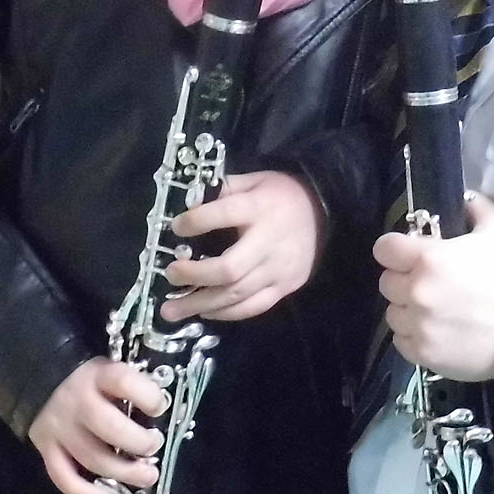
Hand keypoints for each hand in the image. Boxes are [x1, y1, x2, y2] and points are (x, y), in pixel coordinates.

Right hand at [26, 357, 169, 493]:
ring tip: (147, 476)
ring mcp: (59, 427)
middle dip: (139, 442)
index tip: (160, 407)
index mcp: (98, 376)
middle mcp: (77, 401)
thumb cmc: (90, 380)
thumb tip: (163, 411)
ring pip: (91, 457)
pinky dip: (84, 493)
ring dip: (123, 473)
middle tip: (153, 447)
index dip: (148, 396)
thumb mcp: (111, 370)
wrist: (41, 377)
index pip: (124, 382)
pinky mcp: (46, 448)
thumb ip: (133, 387)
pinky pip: (62, 476)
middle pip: (109, 427)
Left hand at [160, 170, 321, 322]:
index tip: (176, 227)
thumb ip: (223, 189)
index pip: (224, 214)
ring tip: (171, 311)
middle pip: (229, 269)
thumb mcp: (253, 181)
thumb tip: (188, 201)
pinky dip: (226, 313)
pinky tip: (205, 311)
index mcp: (259, 208)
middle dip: (195, 276)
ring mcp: (279, 269)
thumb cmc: (280, 195)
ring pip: (237, 294)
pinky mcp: (286, 287)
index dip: (197, 222)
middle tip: (170, 275)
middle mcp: (269, 242)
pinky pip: (253, 307)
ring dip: (201, 304)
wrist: (323, 210)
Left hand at [375, 194, 493, 382]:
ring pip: (392, 313)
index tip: (408, 254)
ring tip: (433, 310)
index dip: (395, 249)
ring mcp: (418, 326)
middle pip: (387, 282)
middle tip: (428, 283)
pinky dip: (414, 336)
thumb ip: (477, 208)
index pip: (384, 249)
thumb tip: (464, 199)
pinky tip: (435, 331)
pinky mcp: (423, 354)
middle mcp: (416, 292)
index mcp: (428, 259)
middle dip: (404, 279)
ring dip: (407, 310)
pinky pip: (401, 341)